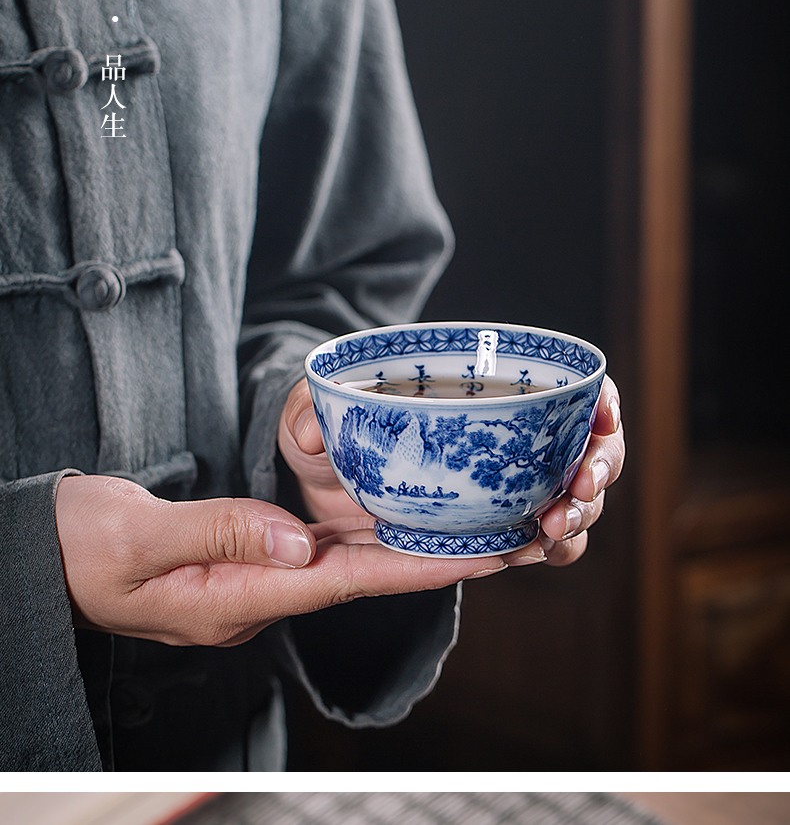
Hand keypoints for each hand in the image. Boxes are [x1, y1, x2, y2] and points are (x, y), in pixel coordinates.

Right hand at [55, 474, 506, 646]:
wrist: (47, 555)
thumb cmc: (81, 550)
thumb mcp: (137, 540)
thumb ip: (217, 534)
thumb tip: (296, 540)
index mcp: (237, 598)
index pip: (347, 582)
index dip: (418, 567)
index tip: (482, 555)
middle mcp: (259, 594)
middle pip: (364, 574)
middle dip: (436, 556)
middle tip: (507, 535)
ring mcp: (255, 578)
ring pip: (347, 558)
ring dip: (409, 542)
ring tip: (473, 519)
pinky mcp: (247, 557)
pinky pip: (319, 545)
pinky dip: (364, 530)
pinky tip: (393, 513)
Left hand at [278, 374, 624, 567]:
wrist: (322, 500)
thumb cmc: (329, 446)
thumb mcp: (309, 422)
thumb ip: (303, 415)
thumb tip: (313, 425)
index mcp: (485, 396)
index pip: (566, 387)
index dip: (598, 399)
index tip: (601, 413)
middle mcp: (512, 439)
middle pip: (590, 447)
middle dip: (599, 466)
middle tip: (578, 485)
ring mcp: (511, 487)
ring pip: (577, 500)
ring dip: (579, 516)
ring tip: (549, 529)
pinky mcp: (498, 531)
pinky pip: (542, 542)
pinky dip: (550, 548)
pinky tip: (531, 552)